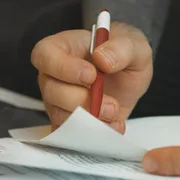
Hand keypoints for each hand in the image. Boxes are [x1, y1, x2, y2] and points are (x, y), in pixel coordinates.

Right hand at [31, 22, 152, 132]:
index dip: (63, 67)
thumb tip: (102, 58)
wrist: (129, 77)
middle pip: (52, 91)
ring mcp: (58, 102)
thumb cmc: (124, 54)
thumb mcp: (134, 44)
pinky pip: (70, 134)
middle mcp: (54, 75)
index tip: (91, 75)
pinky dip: (92, 134)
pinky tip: (112, 127)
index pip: (45, 55)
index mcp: (63, 48)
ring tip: (114, 115)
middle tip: (110, 104)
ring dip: (89, 120)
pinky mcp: (68, 122)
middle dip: (82, 101)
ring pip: (60, 115)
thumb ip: (122, 47)